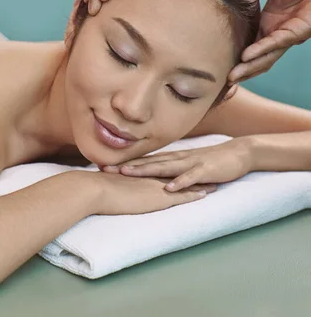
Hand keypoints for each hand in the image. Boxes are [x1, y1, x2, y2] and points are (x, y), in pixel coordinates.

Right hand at [83, 171, 215, 215]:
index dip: (174, 168)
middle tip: (205, 169)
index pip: (161, 170)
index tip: (183, 166)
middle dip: (191, 172)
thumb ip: (114, 183)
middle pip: (176, 173)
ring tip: (213, 181)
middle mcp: (151, 177)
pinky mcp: (158, 198)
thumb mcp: (109, 184)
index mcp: (140, 174)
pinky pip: (181, 196)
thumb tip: (110, 184)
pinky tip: (205, 194)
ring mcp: (156, 186)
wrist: (98, 190)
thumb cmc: (98, 188)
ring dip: (198, 183)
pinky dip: (193, 194)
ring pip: (183, 184)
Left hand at [100, 138, 251, 191]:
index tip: (104, 167)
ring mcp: (190, 163)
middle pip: (148, 163)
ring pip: (164, 167)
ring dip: (146, 171)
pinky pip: (190, 177)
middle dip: (126, 167)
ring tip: (128, 174)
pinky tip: (168, 188)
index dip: (124, 164)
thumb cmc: (211, 161)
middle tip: (105, 170)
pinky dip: (179, 182)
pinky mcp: (204, 170)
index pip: (144, 161)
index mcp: (172, 158)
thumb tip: (153, 175)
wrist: (237, 153)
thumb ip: (171, 169)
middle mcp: (177, 159)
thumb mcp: (187, 164)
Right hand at [229, 0, 310, 82]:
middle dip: (240, 72)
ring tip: (231, 77)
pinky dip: (260, 50)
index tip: (216, 64)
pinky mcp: (295, 33)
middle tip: (223, 85)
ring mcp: (285, 36)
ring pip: (265, 58)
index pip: (247, 44)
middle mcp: (274, 35)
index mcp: (267, 24)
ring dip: (248, 69)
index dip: (234, 55)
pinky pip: (274, 44)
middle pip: (255, 60)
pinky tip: (246, 56)